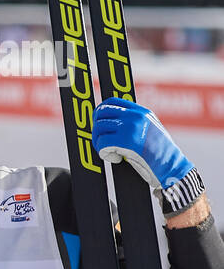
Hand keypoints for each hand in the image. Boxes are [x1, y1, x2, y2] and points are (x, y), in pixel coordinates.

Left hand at [94, 98, 203, 213]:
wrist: (171, 166)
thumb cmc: (159, 153)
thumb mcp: (149, 129)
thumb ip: (133, 122)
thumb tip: (107, 122)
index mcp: (141, 112)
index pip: (111, 102)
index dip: (99, 112)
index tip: (98, 124)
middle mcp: (135, 116)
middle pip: (100, 113)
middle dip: (96, 129)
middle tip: (102, 142)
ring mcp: (131, 127)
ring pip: (98, 129)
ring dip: (99, 143)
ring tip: (110, 152)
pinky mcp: (126, 141)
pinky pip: (102, 143)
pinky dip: (104, 153)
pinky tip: (116, 158)